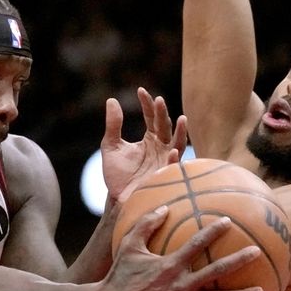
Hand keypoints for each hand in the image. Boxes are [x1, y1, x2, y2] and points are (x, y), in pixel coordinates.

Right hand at [95, 209, 262, 290]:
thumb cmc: (119, 273)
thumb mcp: (128, 245)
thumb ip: (146, 224)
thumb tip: (164, 208)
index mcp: (169, 265)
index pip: (196, 244)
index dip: (212, 231)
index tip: (227, 221)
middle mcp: (180, 286)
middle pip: (216, 272)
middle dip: (238, 261)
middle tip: (256, 252)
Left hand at [101, 87, 187, 203]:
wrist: (117, 199)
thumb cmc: (116, 174)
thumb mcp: (110, 146)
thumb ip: (113, 125)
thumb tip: (111, 100)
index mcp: (150, 139)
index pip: (151, 117)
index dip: (147, 104)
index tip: (141, 91)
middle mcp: (161, 148)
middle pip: (164, 126)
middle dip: (162, 113)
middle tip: (158, 100)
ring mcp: (165, 161)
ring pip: (177, 143)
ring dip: (180, 132)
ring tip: (180, 118)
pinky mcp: (165, 176)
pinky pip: (173, 167)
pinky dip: (174, 159)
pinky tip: (171, 151)